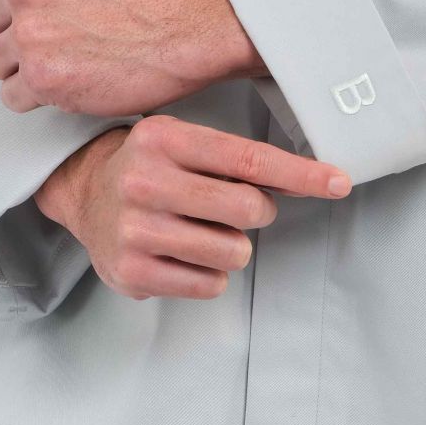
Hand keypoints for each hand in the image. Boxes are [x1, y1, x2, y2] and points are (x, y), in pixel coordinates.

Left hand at [0, 0, 266, 113]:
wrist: (191, 22)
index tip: (44, 9)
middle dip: (21, 31)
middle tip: (64, 36)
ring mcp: (32, 34)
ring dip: (24, 65)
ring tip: (65, 62)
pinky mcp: (45, 78)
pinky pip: (13, 96)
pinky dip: (36, 95)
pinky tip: (66, 83)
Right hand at [35, 115, 351, 300]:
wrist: (86, 194)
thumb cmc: (154, 167)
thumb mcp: (186, 143)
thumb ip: (242, 161)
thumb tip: (316, 180)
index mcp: (164, 139)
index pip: (250, 159)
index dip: (301, 174)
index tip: (339, 183)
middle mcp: (144, 181)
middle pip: (249, 209)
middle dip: (258, 212)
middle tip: (235, 208)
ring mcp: (134, 230)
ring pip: (234, 253)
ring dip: (231, 246)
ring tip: (199, 230)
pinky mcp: (131, 272)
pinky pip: (210, 285)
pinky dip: (209, 274)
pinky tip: (181, 253)